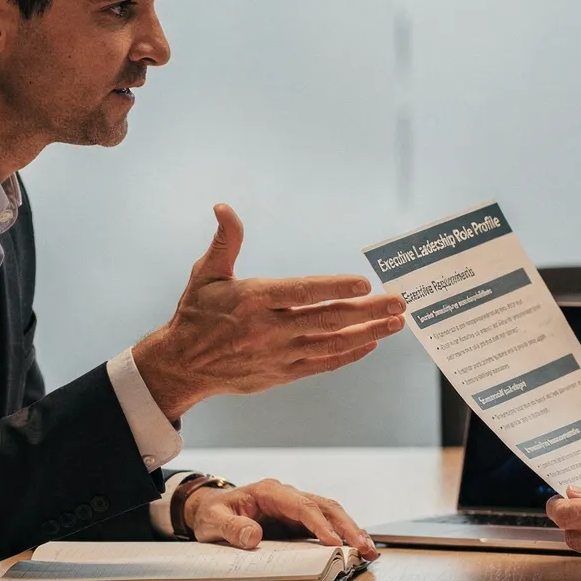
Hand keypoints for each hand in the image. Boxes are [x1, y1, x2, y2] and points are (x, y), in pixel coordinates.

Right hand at [133, 205, 405, 418]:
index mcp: (252, 299)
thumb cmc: (197, 313)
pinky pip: (322, 364)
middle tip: (398, 301)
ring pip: (331, 344)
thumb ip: (225, 241)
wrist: (182, 366)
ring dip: (368, 332)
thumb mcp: (206, 273)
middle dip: (367, 310)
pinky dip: (348, 354)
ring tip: (396, 322)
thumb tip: (224, 207)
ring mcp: (278, 354)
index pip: (301, 292)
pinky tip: (370, 343)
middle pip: (327, 319)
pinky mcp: (282, 373)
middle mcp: (268, 329)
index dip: (334, 287)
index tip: (364, 282)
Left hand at [183, 478, 379, 558]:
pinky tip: (356, 548)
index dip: (320, 525)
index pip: (303, 507)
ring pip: (331, 514)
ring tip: (369, 550)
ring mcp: (295, 508)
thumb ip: (231, 528)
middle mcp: (288, 496)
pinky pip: (325, 526)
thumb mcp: (214, 521)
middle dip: (347, 527)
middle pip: (326, 507)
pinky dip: (342, 536)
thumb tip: (253, 536)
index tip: (333, 543)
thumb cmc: (212, 513)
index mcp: (270, 492)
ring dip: (351, 531)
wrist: (210, 510)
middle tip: (364, 547)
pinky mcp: (297, 522)